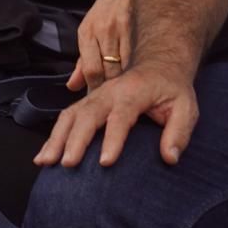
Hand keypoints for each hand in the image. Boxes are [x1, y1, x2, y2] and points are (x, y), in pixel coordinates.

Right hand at [34, 62, 197, 168]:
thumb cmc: (172, 89)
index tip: (105, 162)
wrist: (160, 64)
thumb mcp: (186, 106)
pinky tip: (42, 157)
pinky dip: (53, 136)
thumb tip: (170, 158)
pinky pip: (66, 117)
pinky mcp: (88, 102)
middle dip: (77, 139)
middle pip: (89, 114)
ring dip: (57, 138)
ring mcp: (96, 96)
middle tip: (69, 164)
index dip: (113, 138)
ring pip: (71, 114)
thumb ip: (179, 131)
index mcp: (134, 92)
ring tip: (46, 162)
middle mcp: (110, 92)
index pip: (122, 116)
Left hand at [68, 0, 136, 92]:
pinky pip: (141, 54)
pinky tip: (146, 74)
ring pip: (126, 65)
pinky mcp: (141, 23)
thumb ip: (83, 59)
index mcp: (88, 31)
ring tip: (135, 90)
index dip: (98, 90)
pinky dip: (142, 67)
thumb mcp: (92, 27)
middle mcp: (103, 29)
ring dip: (130, 81)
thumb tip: (72, 86)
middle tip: (121, 100)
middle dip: (115, 89)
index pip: (92, 72)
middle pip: (109, 72)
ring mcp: (123, 26)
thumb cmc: (111, 6)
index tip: (105, 100)